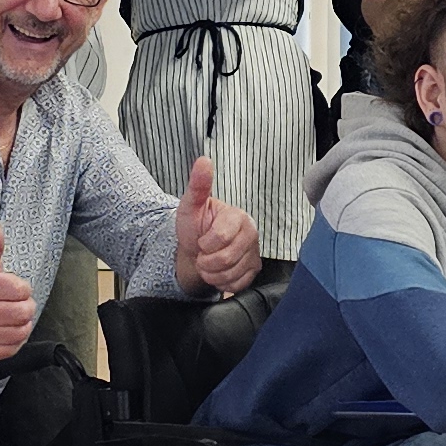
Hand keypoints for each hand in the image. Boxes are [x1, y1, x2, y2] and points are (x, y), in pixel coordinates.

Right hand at [0, 220, 37, 361]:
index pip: (18, 288)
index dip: (22, 287)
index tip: (13, 287)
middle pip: (22, 311)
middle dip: (25, 306)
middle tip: (15, 303)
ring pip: (21, 331)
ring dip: (22, 323)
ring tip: (11, 316)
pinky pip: (13, 348)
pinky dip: (15, 339)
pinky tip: (5, 329)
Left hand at [174, 155, 261, 294]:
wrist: (197, 250)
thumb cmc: (195, 227)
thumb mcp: (191, 205)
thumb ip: (198, 185)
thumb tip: (203, 160)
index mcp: (238, 217)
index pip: (220, 238)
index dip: (205, 244)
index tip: (200, 240)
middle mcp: (251, 234)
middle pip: (226, 259)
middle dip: (206, 261)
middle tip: (202, 254)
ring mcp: (254, 253)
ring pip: (231, 274)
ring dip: (211, 274)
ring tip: (208, 263)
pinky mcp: (254, 270)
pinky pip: (237, 285)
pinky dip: (222, 282)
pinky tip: (218, 272)